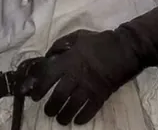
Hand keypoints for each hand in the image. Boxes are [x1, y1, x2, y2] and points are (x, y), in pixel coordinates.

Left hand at [16, 29, 139, 125]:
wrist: (123, 49)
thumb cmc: (98, 41)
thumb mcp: (76, 36)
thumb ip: (60, 45)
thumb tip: (48, 56)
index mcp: (69, 60)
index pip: (48, 76)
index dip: (39, 87)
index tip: (34, 95)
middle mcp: (76, 75)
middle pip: (59, 95)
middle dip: (51, 106)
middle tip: (47, 111)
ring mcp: (89, 87)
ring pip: (72, 105)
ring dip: (64, 114)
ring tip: (59, 118)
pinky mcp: (101, 95)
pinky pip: (90, 110)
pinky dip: (82, 117)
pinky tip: (77, 120)